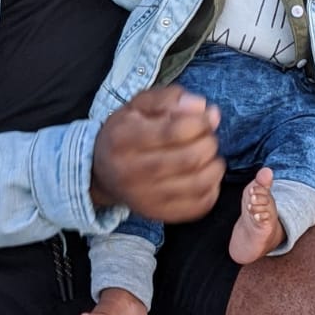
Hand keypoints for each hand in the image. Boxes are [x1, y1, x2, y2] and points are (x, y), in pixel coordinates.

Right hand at [92, 87, 223, 219]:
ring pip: (199, 183)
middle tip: (207, 137)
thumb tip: (204, 109)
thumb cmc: (125, 132)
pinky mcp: (158, 214)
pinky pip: (199, 205)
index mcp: (125, 138)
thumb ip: (171, 99)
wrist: (100, 172)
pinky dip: (212, 188)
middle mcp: (132, 170)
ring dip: (215, 166)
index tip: (204, 119)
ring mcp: (145, 197)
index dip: (201, 122)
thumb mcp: (139, 105)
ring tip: (209, 156)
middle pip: (191, 158)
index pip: (176, 130)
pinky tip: (206, 176)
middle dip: (209, 143)